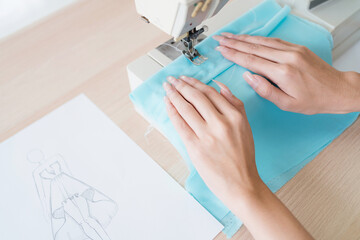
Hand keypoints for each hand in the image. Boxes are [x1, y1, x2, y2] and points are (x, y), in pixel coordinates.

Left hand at [163, 76, 311, 239]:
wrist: (241, 184)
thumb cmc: (243, 157)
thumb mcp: (246, 127)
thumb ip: (235, 104)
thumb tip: (219, 86)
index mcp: (235, 116)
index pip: (210, 93)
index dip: (195, 83)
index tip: (185, 78)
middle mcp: (221, 123)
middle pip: (196, 97)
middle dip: (181, 85)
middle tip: (171, 79)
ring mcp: (207, 135)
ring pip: (186, 108)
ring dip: (174, 95)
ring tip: (167, 88)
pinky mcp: (195, 147)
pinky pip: (180, 124)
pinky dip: (172, 112)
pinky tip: (167, 104)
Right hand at [213, 33, 359, 113]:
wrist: (337, 89)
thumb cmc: (314, 100)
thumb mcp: (287, 104)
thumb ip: (265, 90)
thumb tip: (248, 77)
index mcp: (282, 73)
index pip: (251, 61)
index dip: (234, 55)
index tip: (221, 50)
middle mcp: (287, 57)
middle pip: (254, 48)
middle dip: (234, 43)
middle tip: (220, 39)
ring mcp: (293, 50)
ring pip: (263, 42)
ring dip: (244, 38)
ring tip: (230, 36)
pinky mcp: (297, 48)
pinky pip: (274, 41)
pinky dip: (259, 38)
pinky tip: (250, 38)